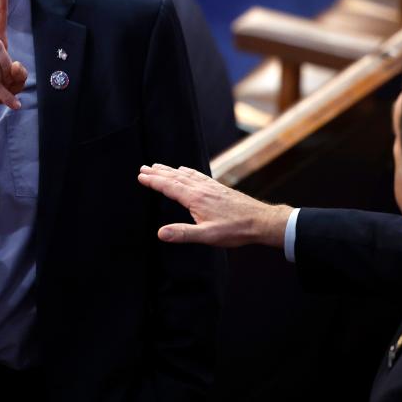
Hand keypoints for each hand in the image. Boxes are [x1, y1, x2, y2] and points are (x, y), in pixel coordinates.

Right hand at [138, 164, 292, 246]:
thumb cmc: (235, 230)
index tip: (141, 176)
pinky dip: (187, 171)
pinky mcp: (218, 188)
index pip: (169, 187)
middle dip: (158, 172)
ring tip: (158, 166)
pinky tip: (185, 170)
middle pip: (175, 177)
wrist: (261, 220)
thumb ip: (183, 233)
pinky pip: (198, 175)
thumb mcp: (207, 236)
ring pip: (185, 175)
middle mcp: (201, 188)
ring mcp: (210, 186)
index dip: (154, 181)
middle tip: (143, 167)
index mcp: (196, 198)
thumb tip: (160, 233)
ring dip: (170, 170)